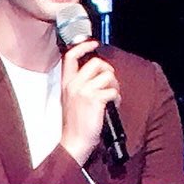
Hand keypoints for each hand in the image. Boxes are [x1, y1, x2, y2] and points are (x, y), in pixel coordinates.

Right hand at [58, 40, 120, 166]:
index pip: (70, 57)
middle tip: (109, 83)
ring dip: (114, 85)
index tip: (92, 43)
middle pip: (96, 63)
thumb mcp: (71, 99)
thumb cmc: (75, 122)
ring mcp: (84, 91)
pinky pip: (113, 91)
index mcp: (66, 83)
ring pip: (108, 75)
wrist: (74, 140)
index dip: (83, 46)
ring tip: (111, 96)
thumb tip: (98, 73)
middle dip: (108, 71)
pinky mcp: (95, 99)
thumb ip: (79, 84)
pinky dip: (117, 98)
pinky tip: (112, 105)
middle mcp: (73, 84)